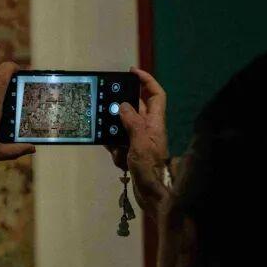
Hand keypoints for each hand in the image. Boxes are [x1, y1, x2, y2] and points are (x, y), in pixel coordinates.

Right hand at [106, 66, 170, 217]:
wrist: (152, 194)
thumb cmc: (150, 168)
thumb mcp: (140, 142)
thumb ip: (132, 121)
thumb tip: (124, 105)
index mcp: (156, 122)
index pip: (156, 94)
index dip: (146, 80)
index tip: (132, 72)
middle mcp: (149, 128)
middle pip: (137, 107)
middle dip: (123, 107)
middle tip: (109, 103)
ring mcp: (140, 140)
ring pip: (124, 125)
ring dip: (116, 130)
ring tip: (111, 138)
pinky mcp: (133, 151)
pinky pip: (119, 141)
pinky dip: (114, 146)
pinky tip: (115, 154)